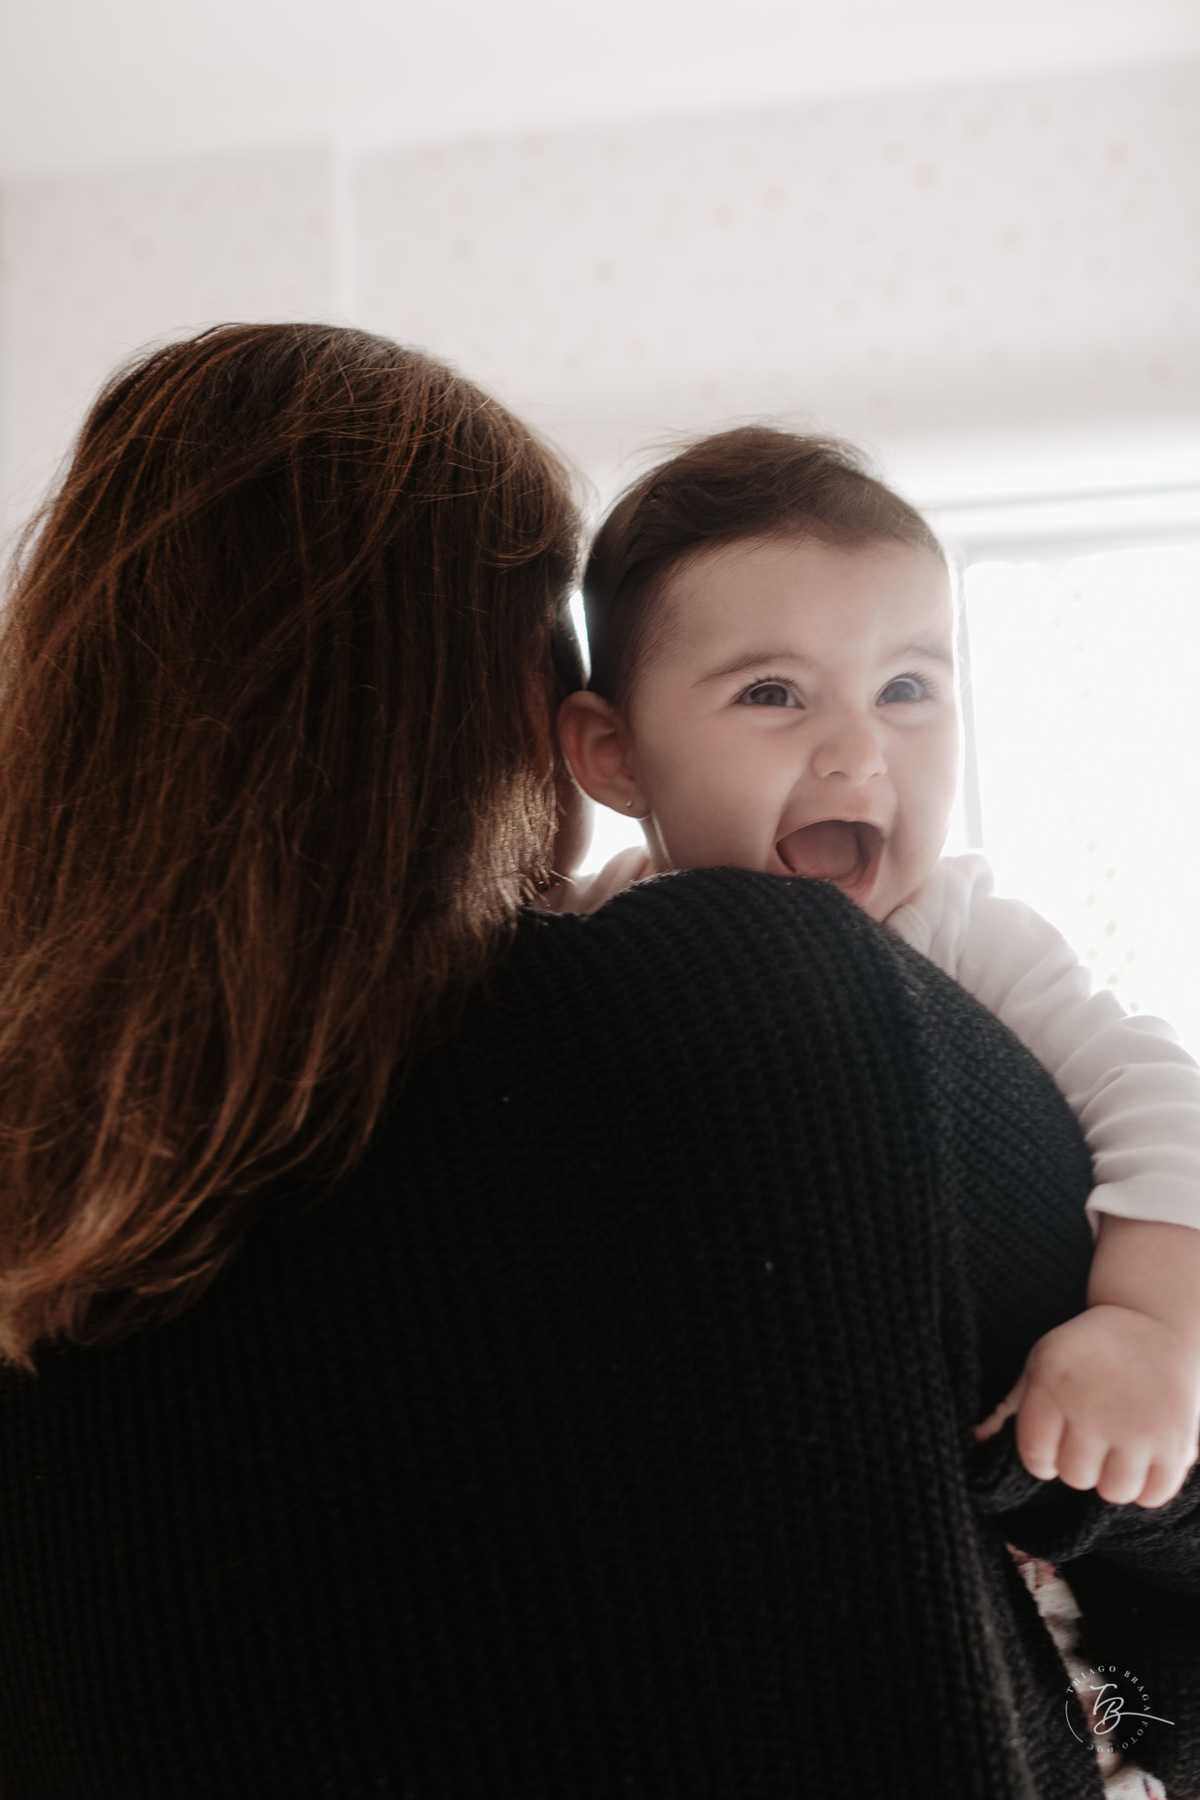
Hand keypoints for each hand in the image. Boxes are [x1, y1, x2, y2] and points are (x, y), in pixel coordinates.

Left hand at [973, 1305, 1199, 1507]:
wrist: (1153, 1321)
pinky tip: (1143, 1461)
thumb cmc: (1087, 1348)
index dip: (1043, 1459)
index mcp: (1054, 1388)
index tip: (1056, 1443)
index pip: (1036, 1459)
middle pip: (1076, 1478)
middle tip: (1091, 1439)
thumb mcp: (1043, 1361)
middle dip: (1079, 1464)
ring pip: (1114, 1492)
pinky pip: (1153, 1495)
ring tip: (1116, 1451)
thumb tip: (977, 1441)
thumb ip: (1013, 1404)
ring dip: (1113, 1479)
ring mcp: (1138, 1428)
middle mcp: (1094, 1410)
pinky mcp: (1176, 1442)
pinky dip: (1147, 1488)